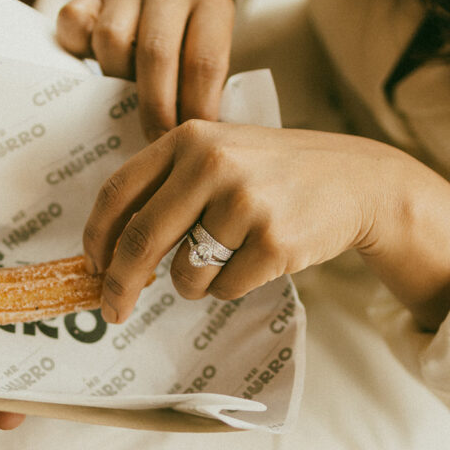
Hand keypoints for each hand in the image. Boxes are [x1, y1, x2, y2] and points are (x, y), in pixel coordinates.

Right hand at [57, 0, 234, 139]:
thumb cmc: (193, 34)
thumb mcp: (214, 48)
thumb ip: (206, 84)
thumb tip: (189, 137)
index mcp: (211, 0)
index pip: (203, 63)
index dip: (195, 108)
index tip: (188, 138)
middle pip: (156, 53)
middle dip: (155, 108)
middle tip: (155, 138)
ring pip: (111, 39)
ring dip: (116, 79)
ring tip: (126, 98)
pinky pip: (74, 26)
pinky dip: (79, 55)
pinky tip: (94, 71)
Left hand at [83, 120, 449, 329]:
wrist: (356, 179)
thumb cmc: (271, 174)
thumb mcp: (216, 154)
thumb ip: (165, 188)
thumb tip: (109, 253)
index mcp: (187, 139)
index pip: (118, 193)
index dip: (96, 238)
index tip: (92, 267)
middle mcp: (211, 163)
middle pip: (140, 240)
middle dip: (120, 285)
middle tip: (112, 310)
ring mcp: (244, 201)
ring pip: (184, 274)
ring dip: (194, 282)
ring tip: (228, 254)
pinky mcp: (274, 240)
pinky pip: (224, 289)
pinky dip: (232, 286)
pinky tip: (258, 257)